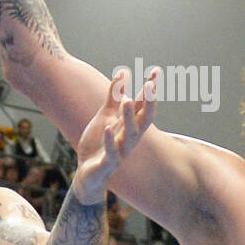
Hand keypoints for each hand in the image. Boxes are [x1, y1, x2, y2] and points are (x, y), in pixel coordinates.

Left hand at [72, 73, 158, 204]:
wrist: (88, 173)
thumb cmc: (100, 143)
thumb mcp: (106, 116)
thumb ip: (115, 96)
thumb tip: (124, 71)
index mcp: (130, 126)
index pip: (144, 106)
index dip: (150, 90)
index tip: (155, 71)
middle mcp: (129, 138)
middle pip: (143, 120)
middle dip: (148, 103)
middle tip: (150, 85)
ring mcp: (120, 151)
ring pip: (130, 135)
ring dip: (130, 118)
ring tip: (129, 100)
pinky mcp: (107, 164)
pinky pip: (112, 153)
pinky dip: (111, 142)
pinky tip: (109, 129)